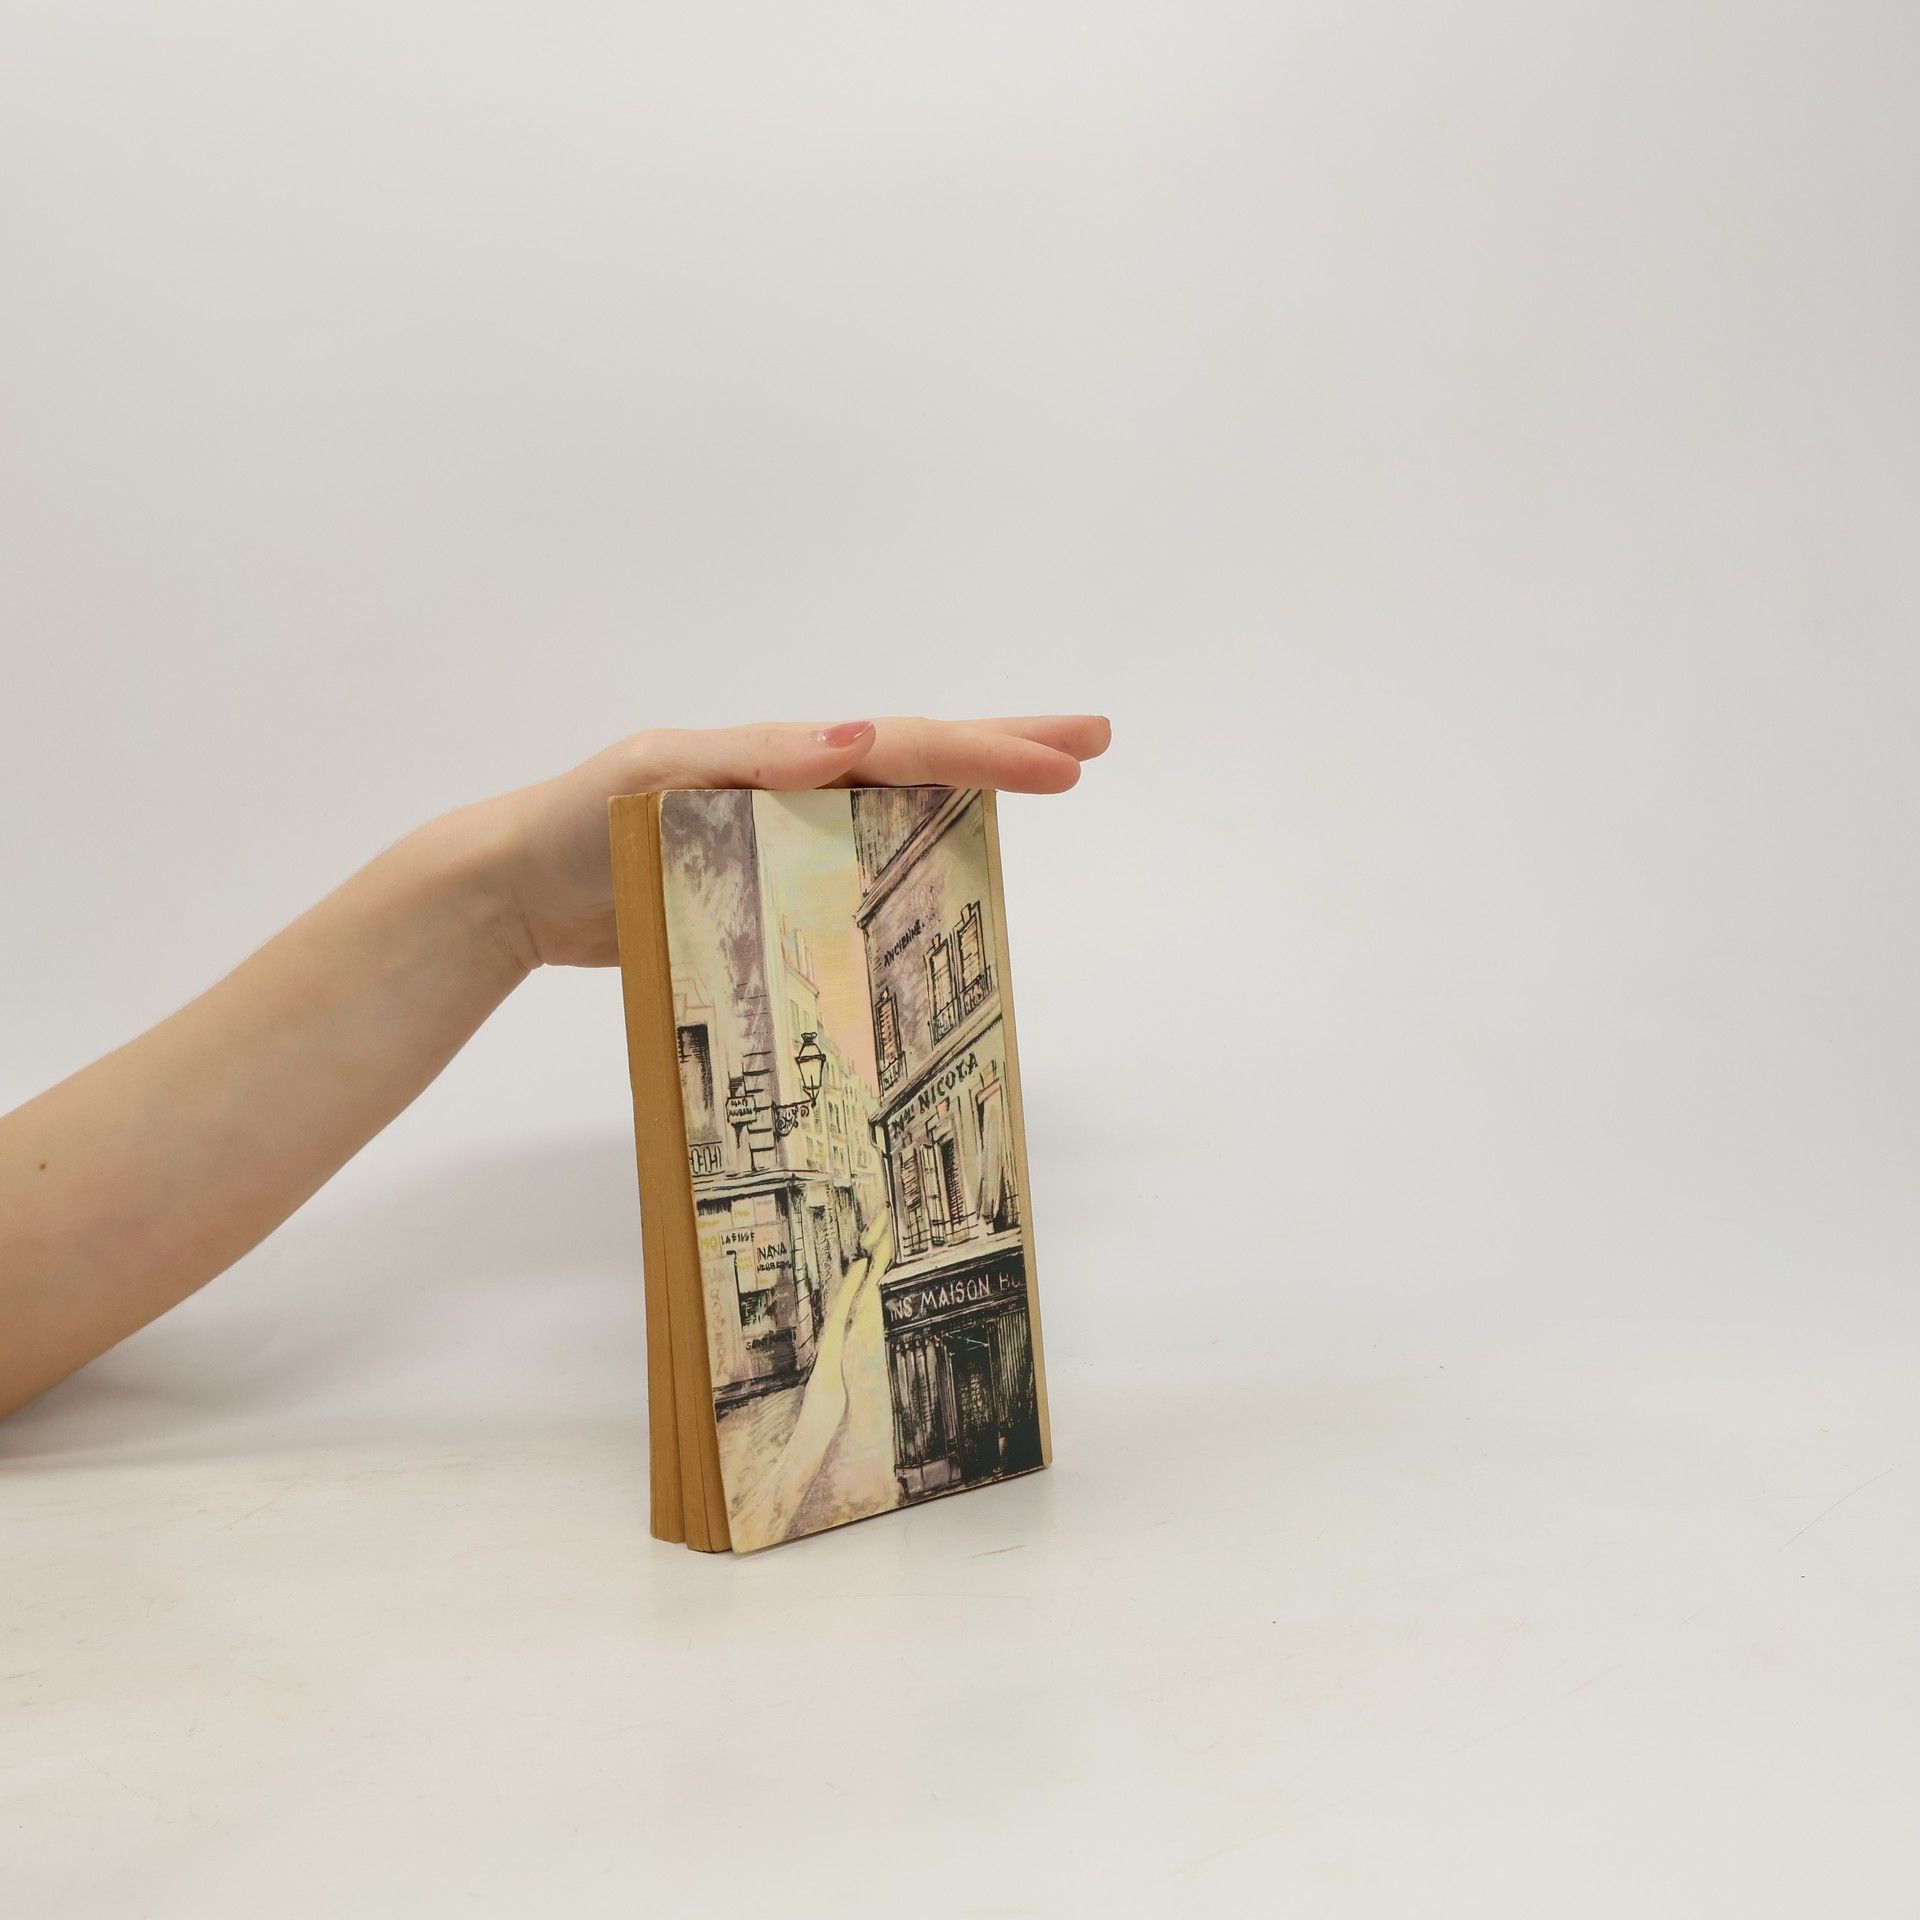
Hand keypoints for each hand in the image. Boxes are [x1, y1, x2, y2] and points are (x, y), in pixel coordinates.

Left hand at [469, 715, 1111, 969]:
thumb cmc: (576, 824)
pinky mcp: (768, 882)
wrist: (516, 887)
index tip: (1065, 759)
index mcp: (778, 755)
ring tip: (1046, 787)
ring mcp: (786, 832)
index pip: (901, 745)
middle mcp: (795, 786)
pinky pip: (858, 867)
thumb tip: (855, 739)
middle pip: (919, 761)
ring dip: (973, 797)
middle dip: (1005, 749)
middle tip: (1092, 747)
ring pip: (900, 808)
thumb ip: (752, 761)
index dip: (986, 750)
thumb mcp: (655, 778)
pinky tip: (953, 876)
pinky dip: (913, 863)